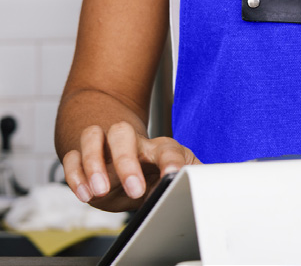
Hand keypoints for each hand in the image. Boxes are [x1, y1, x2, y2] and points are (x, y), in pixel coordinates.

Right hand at [62, 122, 200, 211]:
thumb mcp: (171, 174)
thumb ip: (187, 179)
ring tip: (99, 191)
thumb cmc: (152, 166)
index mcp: (156, 147)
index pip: (166, 149)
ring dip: (93, 163)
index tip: (172, 174)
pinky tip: (83, 193)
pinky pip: (71, 157)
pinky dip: (74, 174)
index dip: (170, 161)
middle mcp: (128, 141)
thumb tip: (204, 185)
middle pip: (123, 133)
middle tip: (134, 189)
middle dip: (125, 161)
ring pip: (92, 136)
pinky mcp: (81, 157)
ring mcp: (102, 146)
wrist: (123, 150)